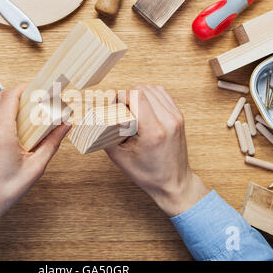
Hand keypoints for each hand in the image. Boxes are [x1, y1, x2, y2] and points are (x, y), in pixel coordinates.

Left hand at [0, 85, 70, 244]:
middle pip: (1, 97)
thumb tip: (64, 127)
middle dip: (19, 96)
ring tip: (21, 119)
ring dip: (7, 107)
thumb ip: (51, 144)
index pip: (11, 96)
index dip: (25, 88)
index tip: (36, 90)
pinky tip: (6, 132)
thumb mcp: (33, 170)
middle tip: (33, 104)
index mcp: (0, 134)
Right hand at [105, 85, 208, 216]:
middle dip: (128, 95)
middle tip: (121, 110)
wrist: (174, 183)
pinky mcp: (179, 116)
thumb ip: (105, 135)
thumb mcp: (119, 157)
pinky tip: (143, 107)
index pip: (136, 96)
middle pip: (143, 89)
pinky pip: (162, 94)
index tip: (115, 107)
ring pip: (153, 88)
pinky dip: (150, 96)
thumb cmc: (148, 174)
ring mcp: (176, 117)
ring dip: (139, 94)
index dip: (121, 97)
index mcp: (153, 131)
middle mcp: (168, 121)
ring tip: (132, 109)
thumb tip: (93, 119)